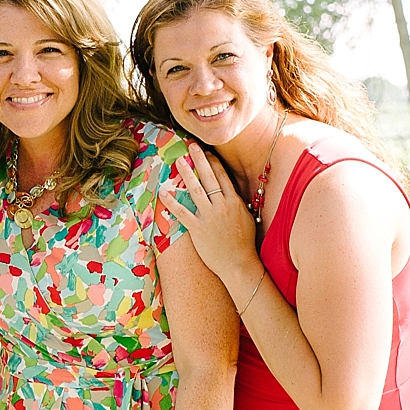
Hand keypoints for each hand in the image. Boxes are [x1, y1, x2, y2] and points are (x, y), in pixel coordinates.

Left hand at [163, 146, 262, 284]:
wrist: (239, 263)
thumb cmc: (244, 244)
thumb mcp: (246, 219)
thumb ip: (238, 205)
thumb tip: (233, 195)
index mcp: (234, 202)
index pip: (223, 177)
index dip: (214, 163)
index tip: (208, 153)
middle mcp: (221, 205)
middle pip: (209, 177)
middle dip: (200, 160)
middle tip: (192, 146)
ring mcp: (209, 216)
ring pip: (196, 190)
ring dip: (186, 174)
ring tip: (178, 161)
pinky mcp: (198, 229)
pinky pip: (182, 212)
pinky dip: (172, 202)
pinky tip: (163, 192)